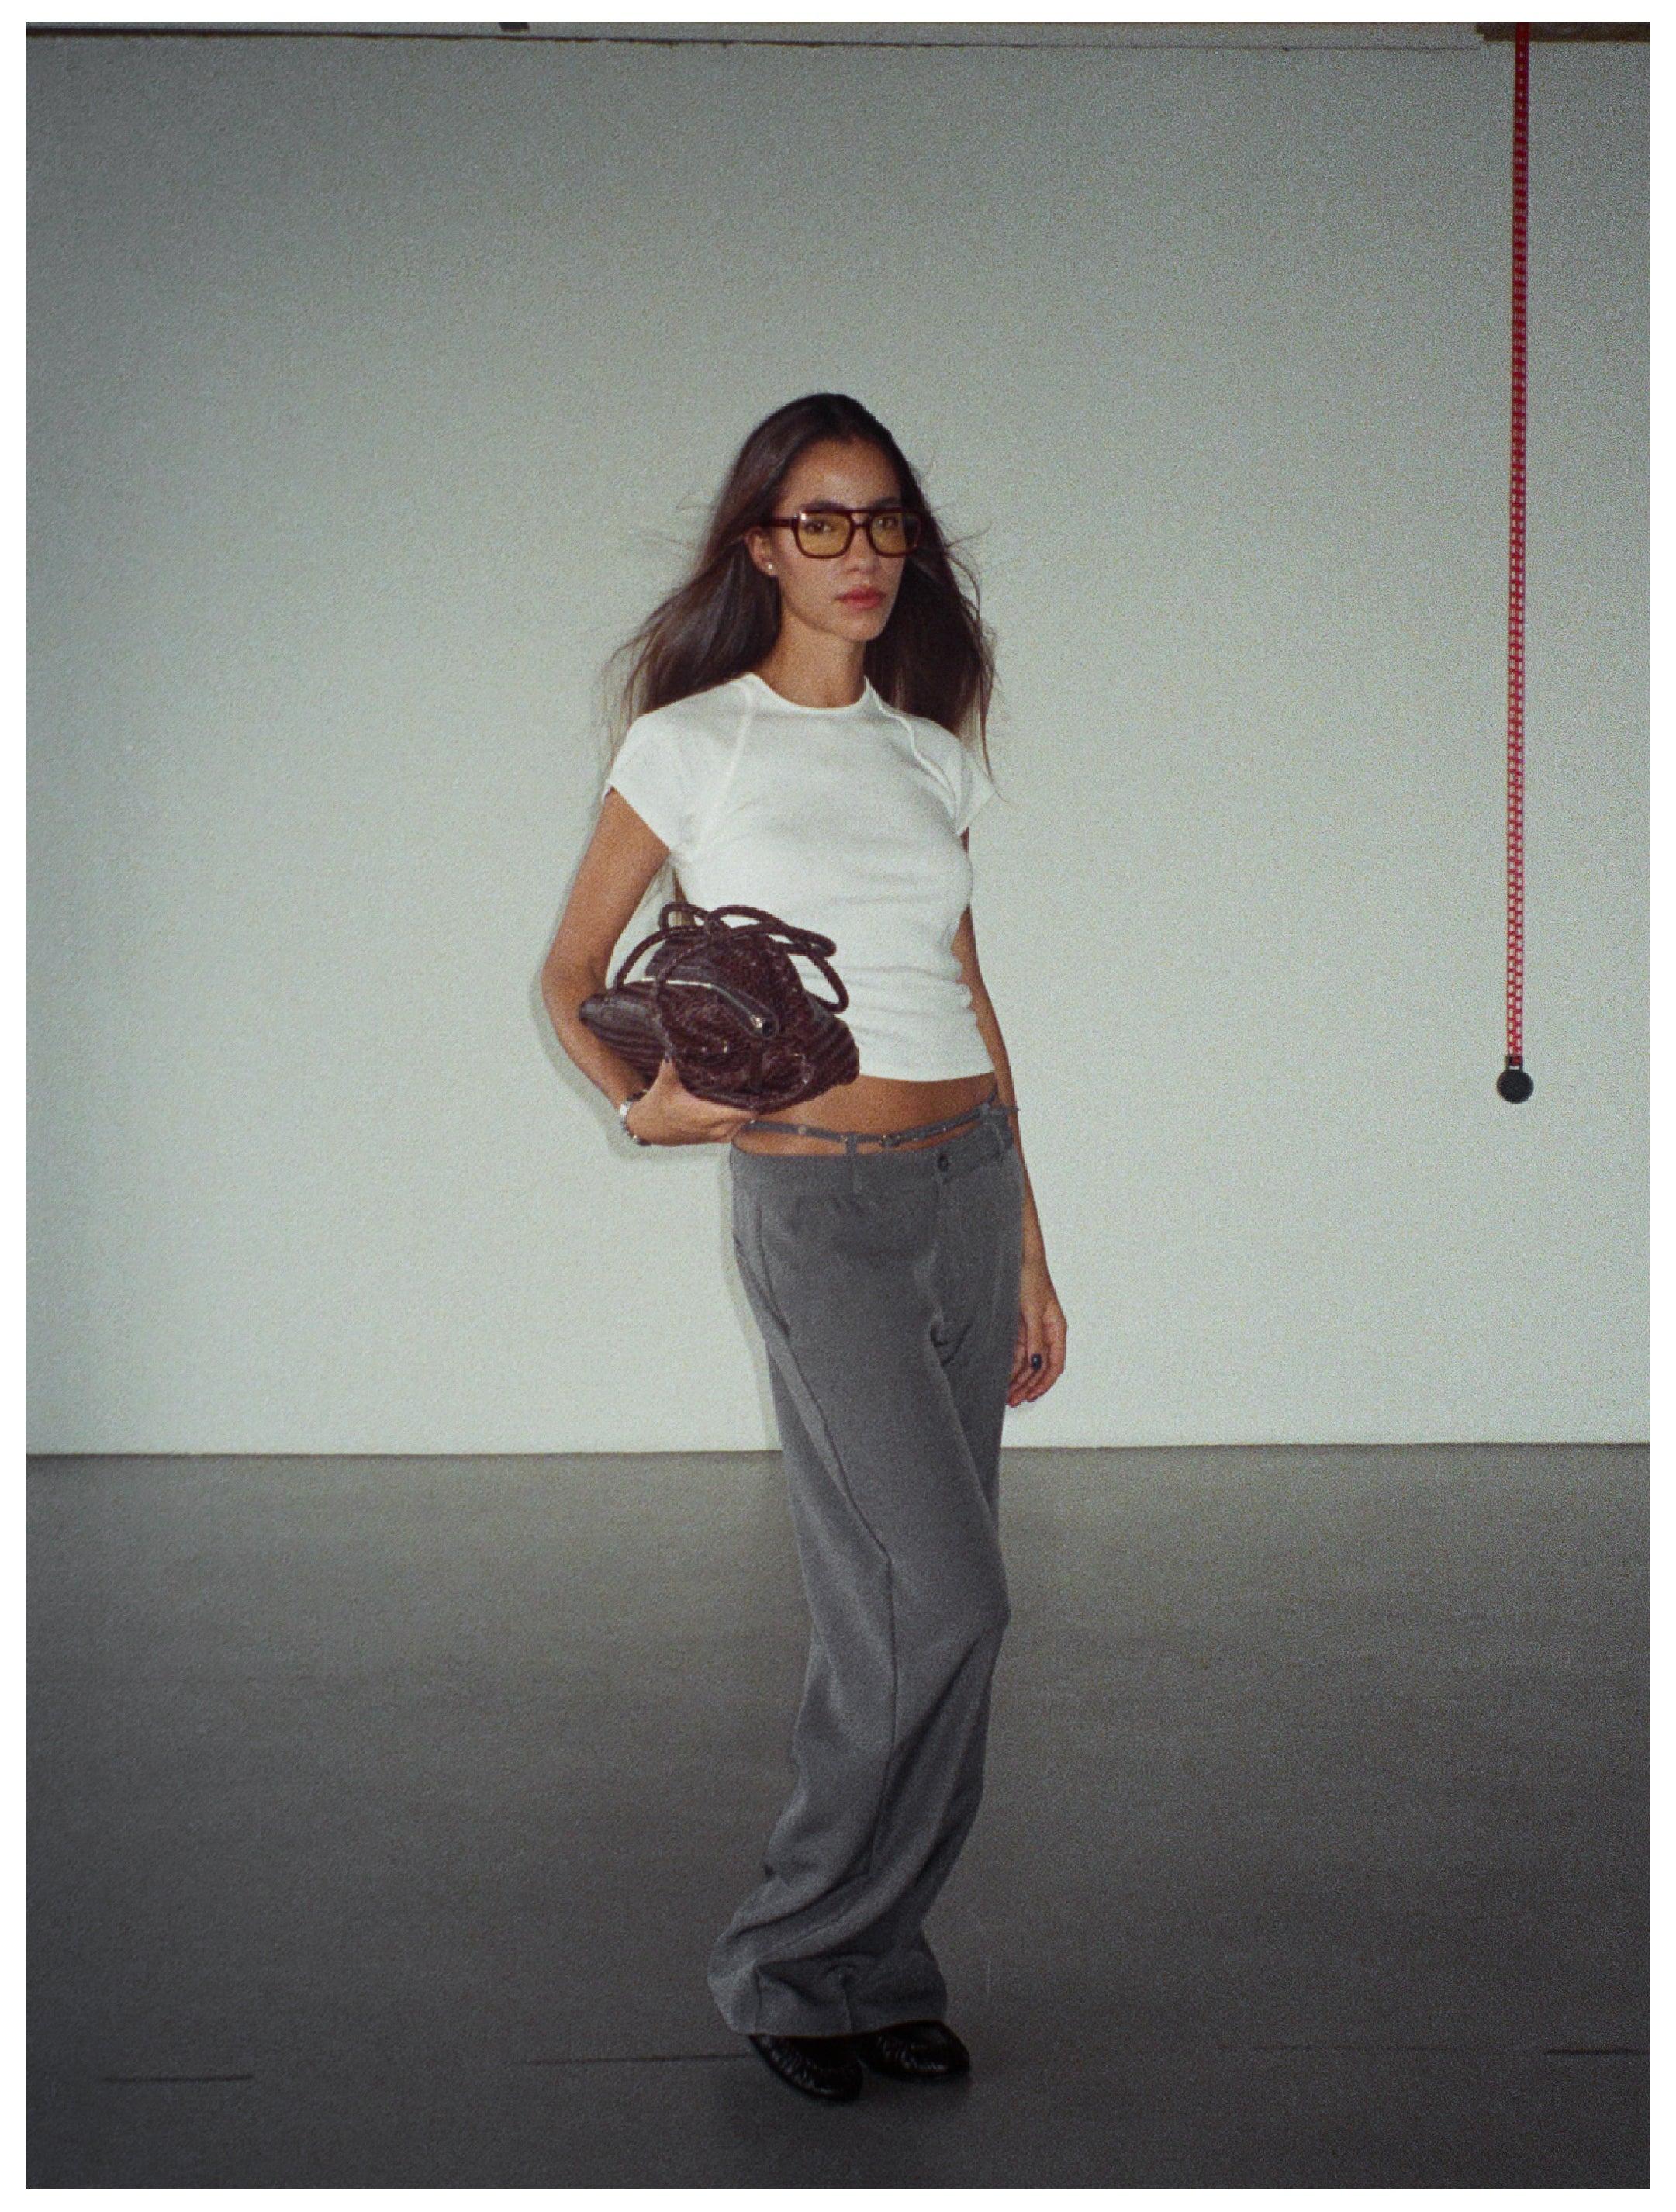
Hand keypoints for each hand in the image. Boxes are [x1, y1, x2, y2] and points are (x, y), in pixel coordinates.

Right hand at [624, 1058, 755, 1146]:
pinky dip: (739, 1116)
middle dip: (752, 1100)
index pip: (743, 1111)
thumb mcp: (664, 1085)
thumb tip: (676, 1049)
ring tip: (749, 1088)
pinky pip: (737, 1126)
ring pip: (743, 1121)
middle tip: (756, 1079)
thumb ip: (671, 1067)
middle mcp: (717, 1128)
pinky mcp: (717, 1137)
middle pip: (748, 1115)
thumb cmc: (659, 1107)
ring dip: (746, 1108)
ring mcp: (718, 1135)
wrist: (650, 1128)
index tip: (761, 1082)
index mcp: (707, 1116)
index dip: (754, 1098)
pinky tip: (738, 1101)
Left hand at [1007, 1253, 1066, 1406]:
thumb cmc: (1030, 1276)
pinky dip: (1010, 1365)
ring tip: (1006, 1393)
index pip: (1055, 1364)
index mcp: (1056, 1328)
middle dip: (1028, 1385)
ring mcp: (1031, 1330)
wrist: (1016, 1256)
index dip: (1044, 1382)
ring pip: (1027, 1363)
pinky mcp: (1017, 1326)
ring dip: (1018, 1379)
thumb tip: (1038, 1364)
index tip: (1032, 1395)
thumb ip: (1035, 1339)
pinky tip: (1002, 1376)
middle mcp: (1045, 1332)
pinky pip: (1016, 1352)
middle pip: (1040, 1367)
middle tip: (1013, 1399)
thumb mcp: (1033, 1310)